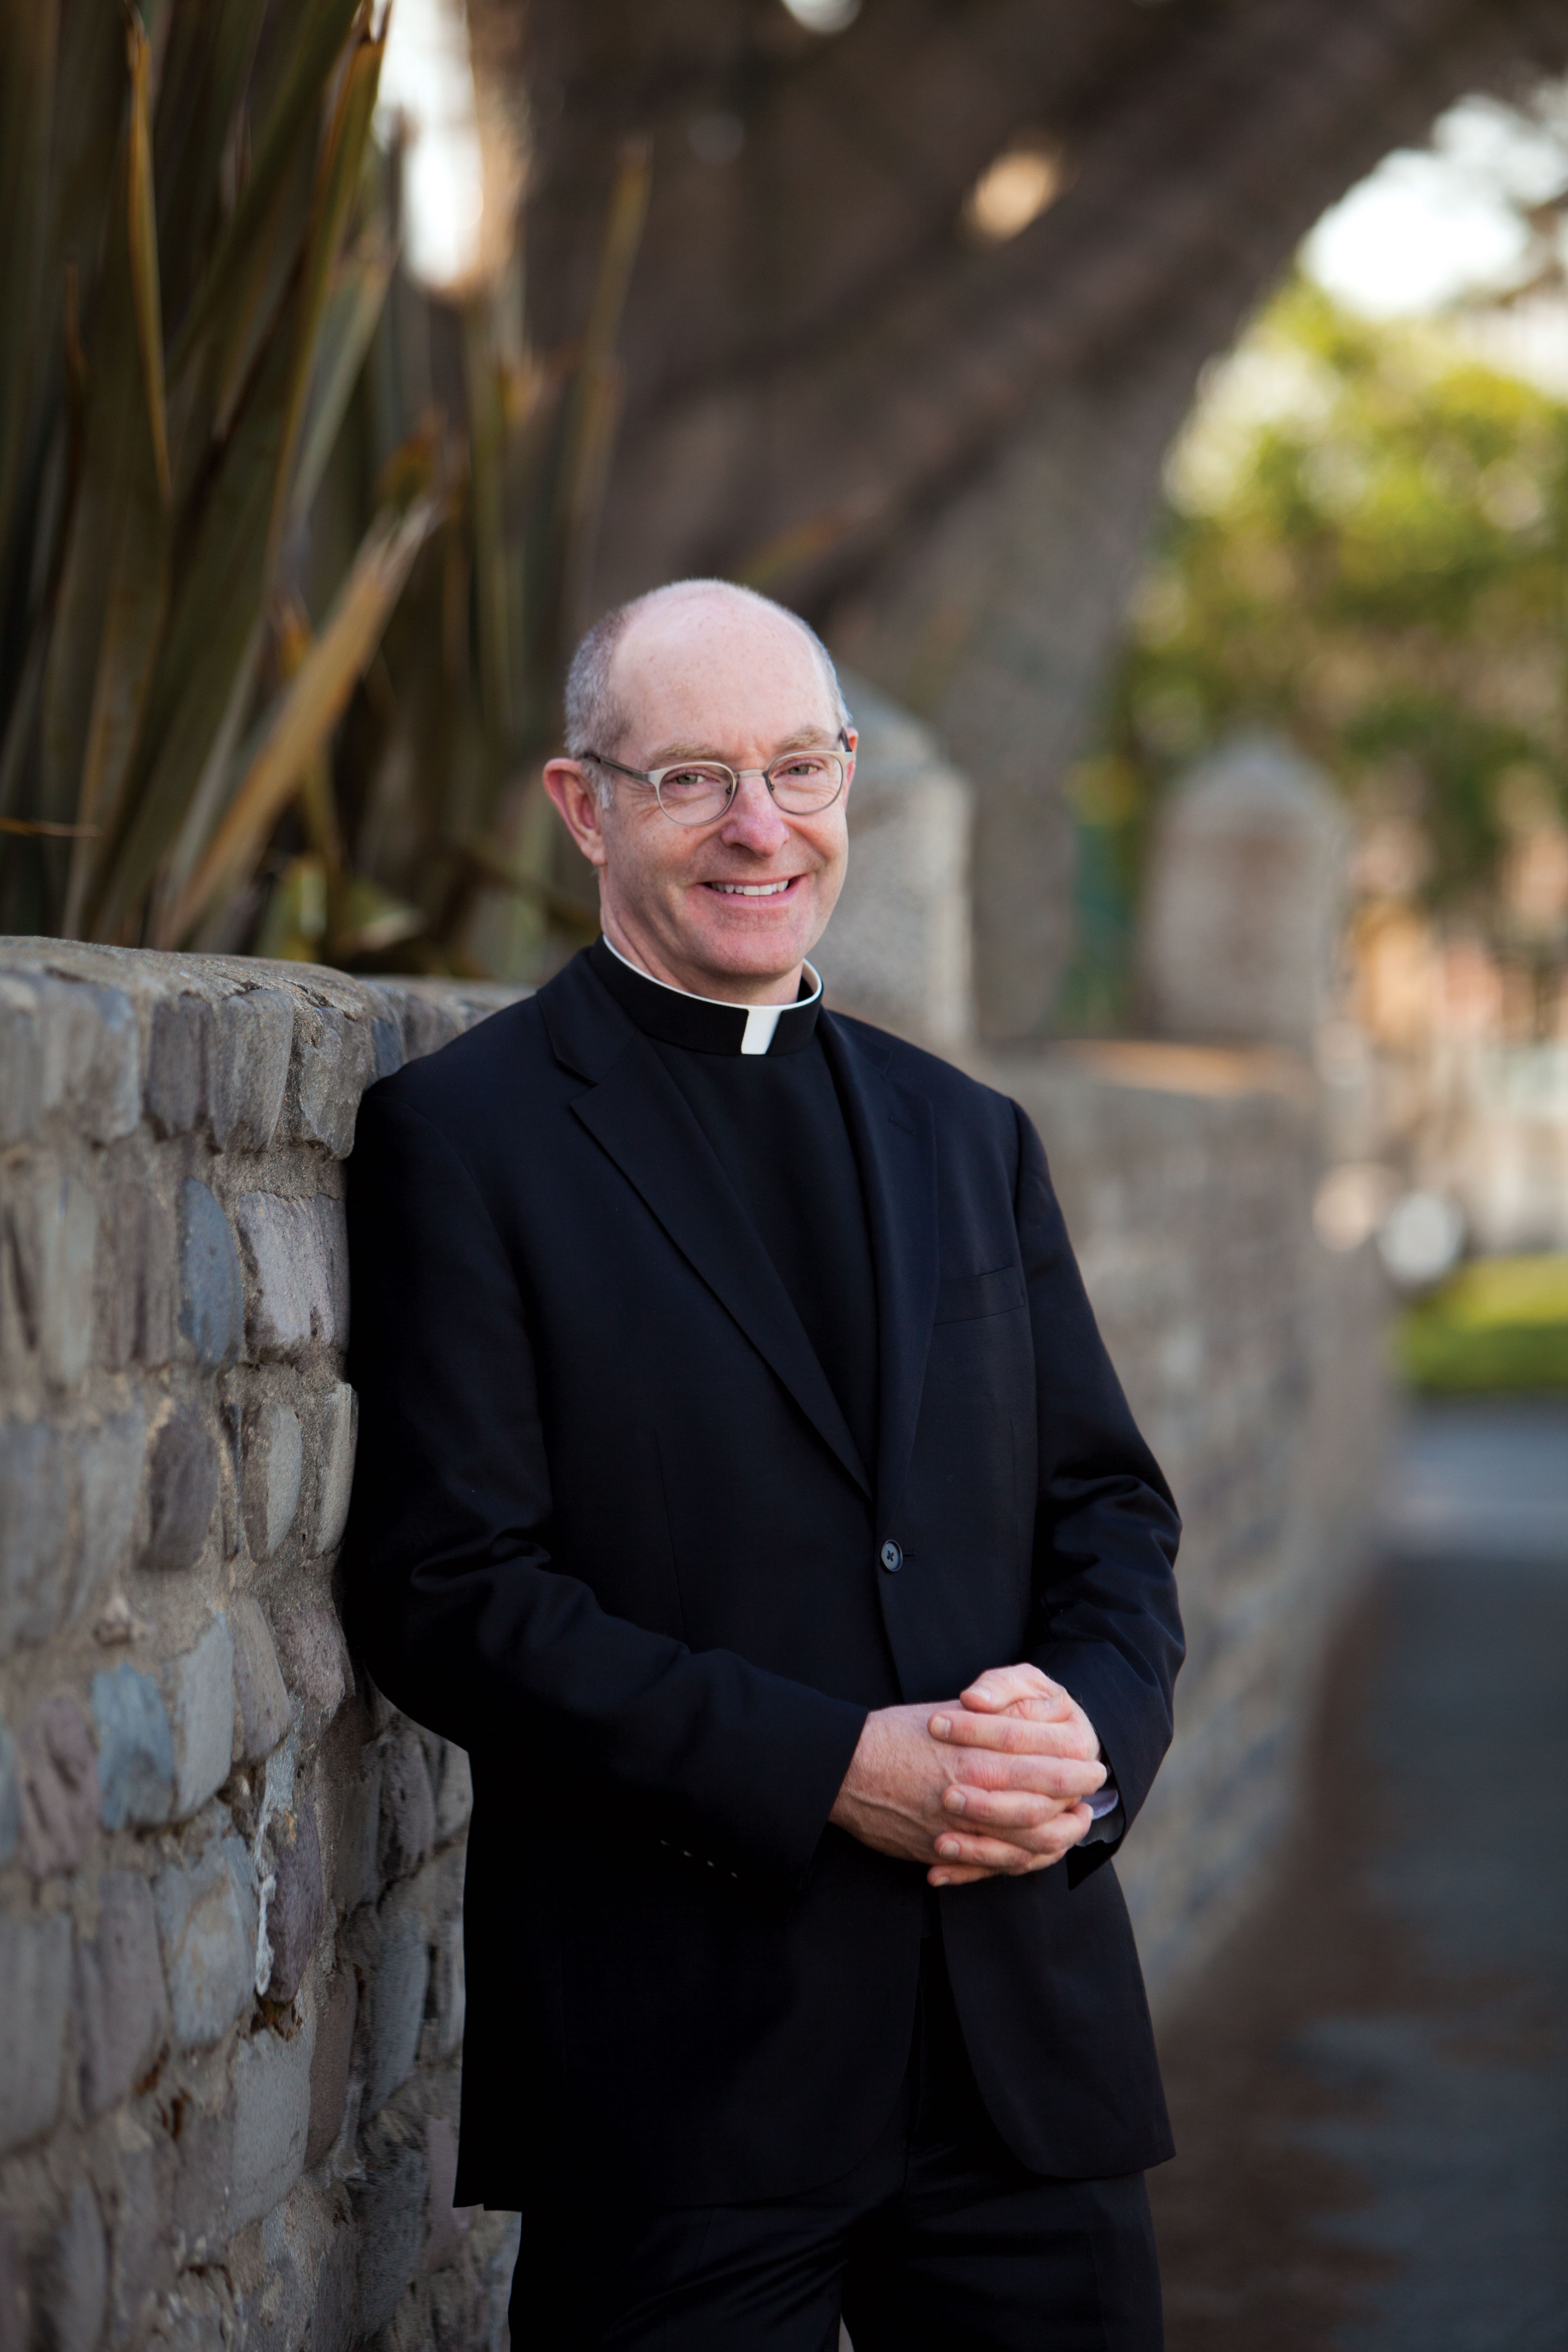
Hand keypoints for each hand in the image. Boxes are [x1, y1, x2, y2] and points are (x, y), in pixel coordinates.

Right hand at [828, 1667, 1104, 1887]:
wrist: (844, 1769)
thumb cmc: (895, 1734)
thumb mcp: (947, 1715)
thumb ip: (990, 1724)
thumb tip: (1029, 1724)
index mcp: (978, 1758)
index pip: (1046, 1769)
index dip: (1076, 1771)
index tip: (1094, 1766)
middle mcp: (974, 1798)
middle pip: (1044, 1812)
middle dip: (1075, 1805)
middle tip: (1093, 1797)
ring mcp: (958, 1832)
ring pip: (1023, 1846)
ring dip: (1055, 1838)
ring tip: (1072, 1827)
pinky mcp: (941, 1852)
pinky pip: (989, 1867)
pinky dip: (1015, 1862)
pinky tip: (1030, 1853)